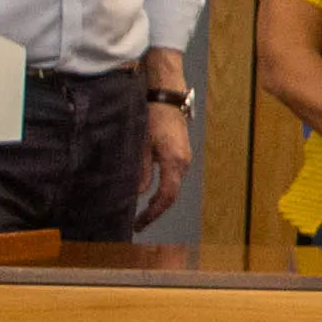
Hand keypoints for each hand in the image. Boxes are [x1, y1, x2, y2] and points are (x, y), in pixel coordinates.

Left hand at [137, 87, 196, 220]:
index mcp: (175, 163)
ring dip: (158, 198)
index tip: (139, 224)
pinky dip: (161, 187)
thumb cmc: (153, 119)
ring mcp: (184, 157)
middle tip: (137, 221)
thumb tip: (137, 194)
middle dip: (155, 209)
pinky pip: (172, 176)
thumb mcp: (141, 145)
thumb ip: (141, 171)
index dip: (153, 213)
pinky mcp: (180, 152)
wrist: (167, 97)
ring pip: (172, 185)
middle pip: (171, 194)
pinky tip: (149, 189)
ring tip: (140, 209)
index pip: (166, 196)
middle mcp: (184, 163)